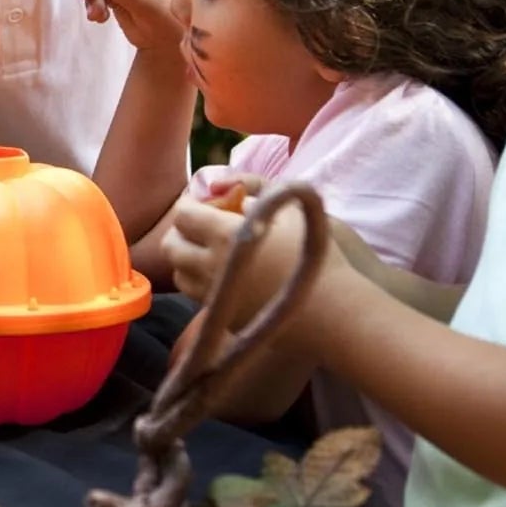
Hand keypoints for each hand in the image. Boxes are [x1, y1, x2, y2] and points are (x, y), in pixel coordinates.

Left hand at [162, 186, 344, 333]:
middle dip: (181, 233)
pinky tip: (225, 275)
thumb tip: (218, 187)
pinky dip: (201, 283)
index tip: (204, 205)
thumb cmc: (314, 252)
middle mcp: (212, 267)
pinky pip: (196, 297)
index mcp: (226, 235)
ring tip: (211, 252)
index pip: (183, 215)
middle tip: (201, 228)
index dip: (190, 206)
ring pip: (179, 274)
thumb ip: (251, 187)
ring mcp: (215, 297)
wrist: (334, 310)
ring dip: (187, 259)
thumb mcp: (288, 207)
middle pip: (171, 246)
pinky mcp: (223, 320)